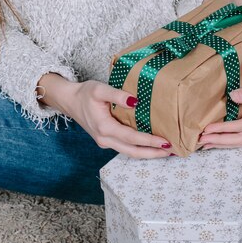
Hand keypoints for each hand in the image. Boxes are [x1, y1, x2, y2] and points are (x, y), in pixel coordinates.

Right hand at [38, 74, 171, 157]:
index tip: (165, 142)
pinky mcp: (106, 141)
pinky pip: (125, 148)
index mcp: (104, 128)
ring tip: (165, 151)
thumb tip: (135, 101)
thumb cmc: (85, 93)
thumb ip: (117, 95)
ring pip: (129, 153)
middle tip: (172, 151)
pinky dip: (139, 149)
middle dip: (153, 153)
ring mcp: (105, 142)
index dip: (149, 141)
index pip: (132, 138)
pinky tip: (150, 145)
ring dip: (148, 153)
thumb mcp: (99, 89)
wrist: (69, 100)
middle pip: (133, 152)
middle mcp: (105, 139)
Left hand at [199, 58, 241, 148]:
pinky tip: (224, 138)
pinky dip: (234, 138)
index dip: (222, 129)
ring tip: (208, 144)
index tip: (207, 129)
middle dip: (220, 142)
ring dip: (226, 143)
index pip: (241, 127)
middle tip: (201, 142)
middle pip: (241, 140)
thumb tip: (233, 97)